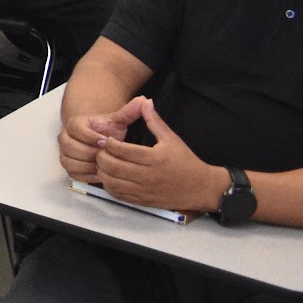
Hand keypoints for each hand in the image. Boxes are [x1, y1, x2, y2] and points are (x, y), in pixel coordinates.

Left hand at [92, 97, 222, 212]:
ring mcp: (144, 190)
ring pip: (112, 182)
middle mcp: (147, 175)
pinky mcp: (143, 201)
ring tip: (103, 164)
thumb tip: (145, 101)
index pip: (122, 150)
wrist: (201, 188)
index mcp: (154, 158)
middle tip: (100, 151)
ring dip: (103, 172)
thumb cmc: (186, 161)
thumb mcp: (172, 139)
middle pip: (113, 166)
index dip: (109, 144)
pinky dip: (109, 186)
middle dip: (101, 157)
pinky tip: (110, 178)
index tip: (106, 140)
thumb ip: (155, 121)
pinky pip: (118, 195)